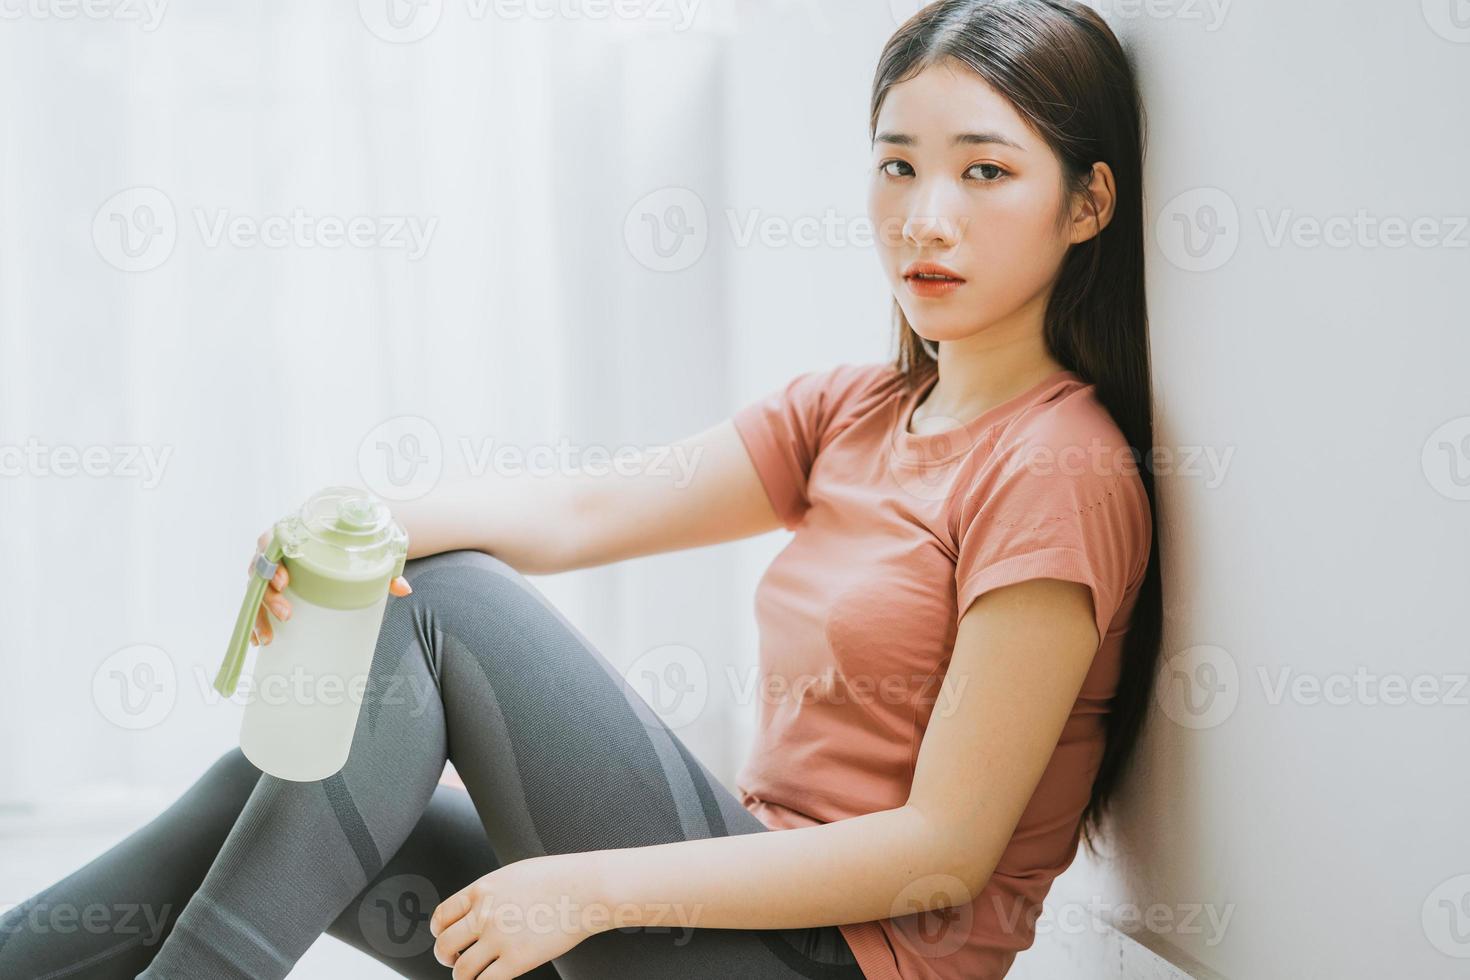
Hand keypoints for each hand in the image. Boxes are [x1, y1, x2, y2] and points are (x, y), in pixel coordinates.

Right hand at [249, 528, 411, 645]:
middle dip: (268, 594)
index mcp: (296, 533)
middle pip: (260, 568)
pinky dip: (255, 622)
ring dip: (260, 613)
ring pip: (256, 589)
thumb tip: (403, 589)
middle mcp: (278, 550)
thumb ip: (385, 567)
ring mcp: (272, 569)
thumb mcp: (368, 550)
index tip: (286, 580)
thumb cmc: (351, 541)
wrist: (346, 538)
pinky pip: (255, 602)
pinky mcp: (271, 586)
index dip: (272, 558)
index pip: (272, 539)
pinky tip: (258, 641)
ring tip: (271, 637)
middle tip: (287, 613)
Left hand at [429, 853, 608, 978]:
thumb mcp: (513, 875)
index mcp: (482, 890)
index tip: (445, 938)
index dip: (439, 932)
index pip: (441, 916)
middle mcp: (485, 914)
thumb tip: (476, 910)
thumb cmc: (558, 878)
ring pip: (462, 970)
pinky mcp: (517, 960)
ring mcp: (499, 938)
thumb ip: (490, 893)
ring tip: (474, 974)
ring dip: (464, 976)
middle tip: (454, 960)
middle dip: (446, 957)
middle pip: (445, 945)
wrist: (586, 888)